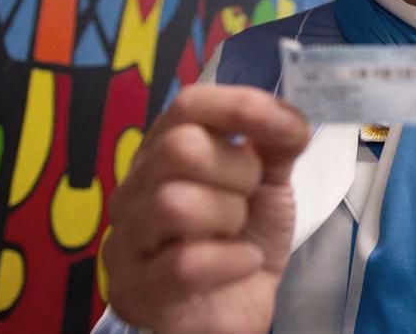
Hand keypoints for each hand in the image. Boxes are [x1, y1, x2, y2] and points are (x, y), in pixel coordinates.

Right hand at [103, 85, 310, 333]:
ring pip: (175, 203)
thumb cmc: (243, 241)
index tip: (287, 128)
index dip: (241, 107)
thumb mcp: (268, 184)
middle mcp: (136, 187)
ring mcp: (126, 239)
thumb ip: (276, 143)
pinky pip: (184, 263)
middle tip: (249, 197)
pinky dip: (229, 261)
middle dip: (237, 172)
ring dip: (229, 217)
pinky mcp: (133, 290)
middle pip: (178, 148)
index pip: (189, 104)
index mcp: (165, 150)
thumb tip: (289, 115)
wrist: (234, 311)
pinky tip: (242, 263)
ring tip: (239, 234)